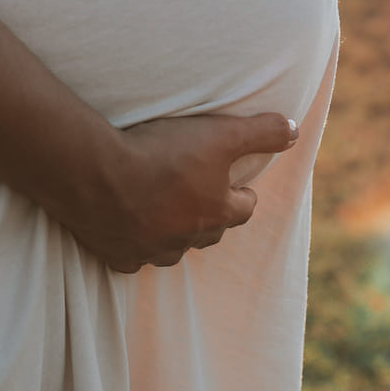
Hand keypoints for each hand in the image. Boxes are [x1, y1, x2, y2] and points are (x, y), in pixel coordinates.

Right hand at [64, 112, 299, 271]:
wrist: (95, 173)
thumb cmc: (162, 152)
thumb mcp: (221, 133)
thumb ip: (262, 132)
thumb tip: (294, 132)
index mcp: (215, 214)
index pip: (244, 209)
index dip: (241, 191)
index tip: (234, 179)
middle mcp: (187, 240)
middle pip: (209, 232)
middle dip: (209, 214)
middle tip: (196, 189)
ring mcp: (151, 252)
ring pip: (172, 248)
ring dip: (172, 231)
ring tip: (161, 206)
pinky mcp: (118, 257)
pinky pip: (133, 258)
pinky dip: (134, 245)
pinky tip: (126, 226)